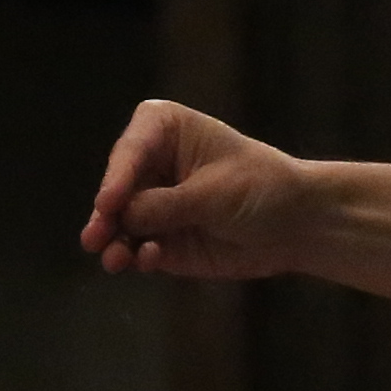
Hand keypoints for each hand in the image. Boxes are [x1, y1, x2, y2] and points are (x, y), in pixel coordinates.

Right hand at [80, 100, 307, 281]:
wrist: (295, 225)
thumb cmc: (261, 187)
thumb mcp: (214, 192)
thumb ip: (165, 206)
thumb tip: (123, 217)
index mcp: (164, 130)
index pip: (131, 150)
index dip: (116, 177)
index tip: (108, 204)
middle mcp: (151, 165)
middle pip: (116, 188)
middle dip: (106, 215)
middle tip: (95, 238)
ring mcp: (152, 205)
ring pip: (119, 223)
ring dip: (113, 242)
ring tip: (114, 260)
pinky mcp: (159, 239)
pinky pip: (137, 248)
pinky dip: (137, 256)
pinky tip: (148, 260)